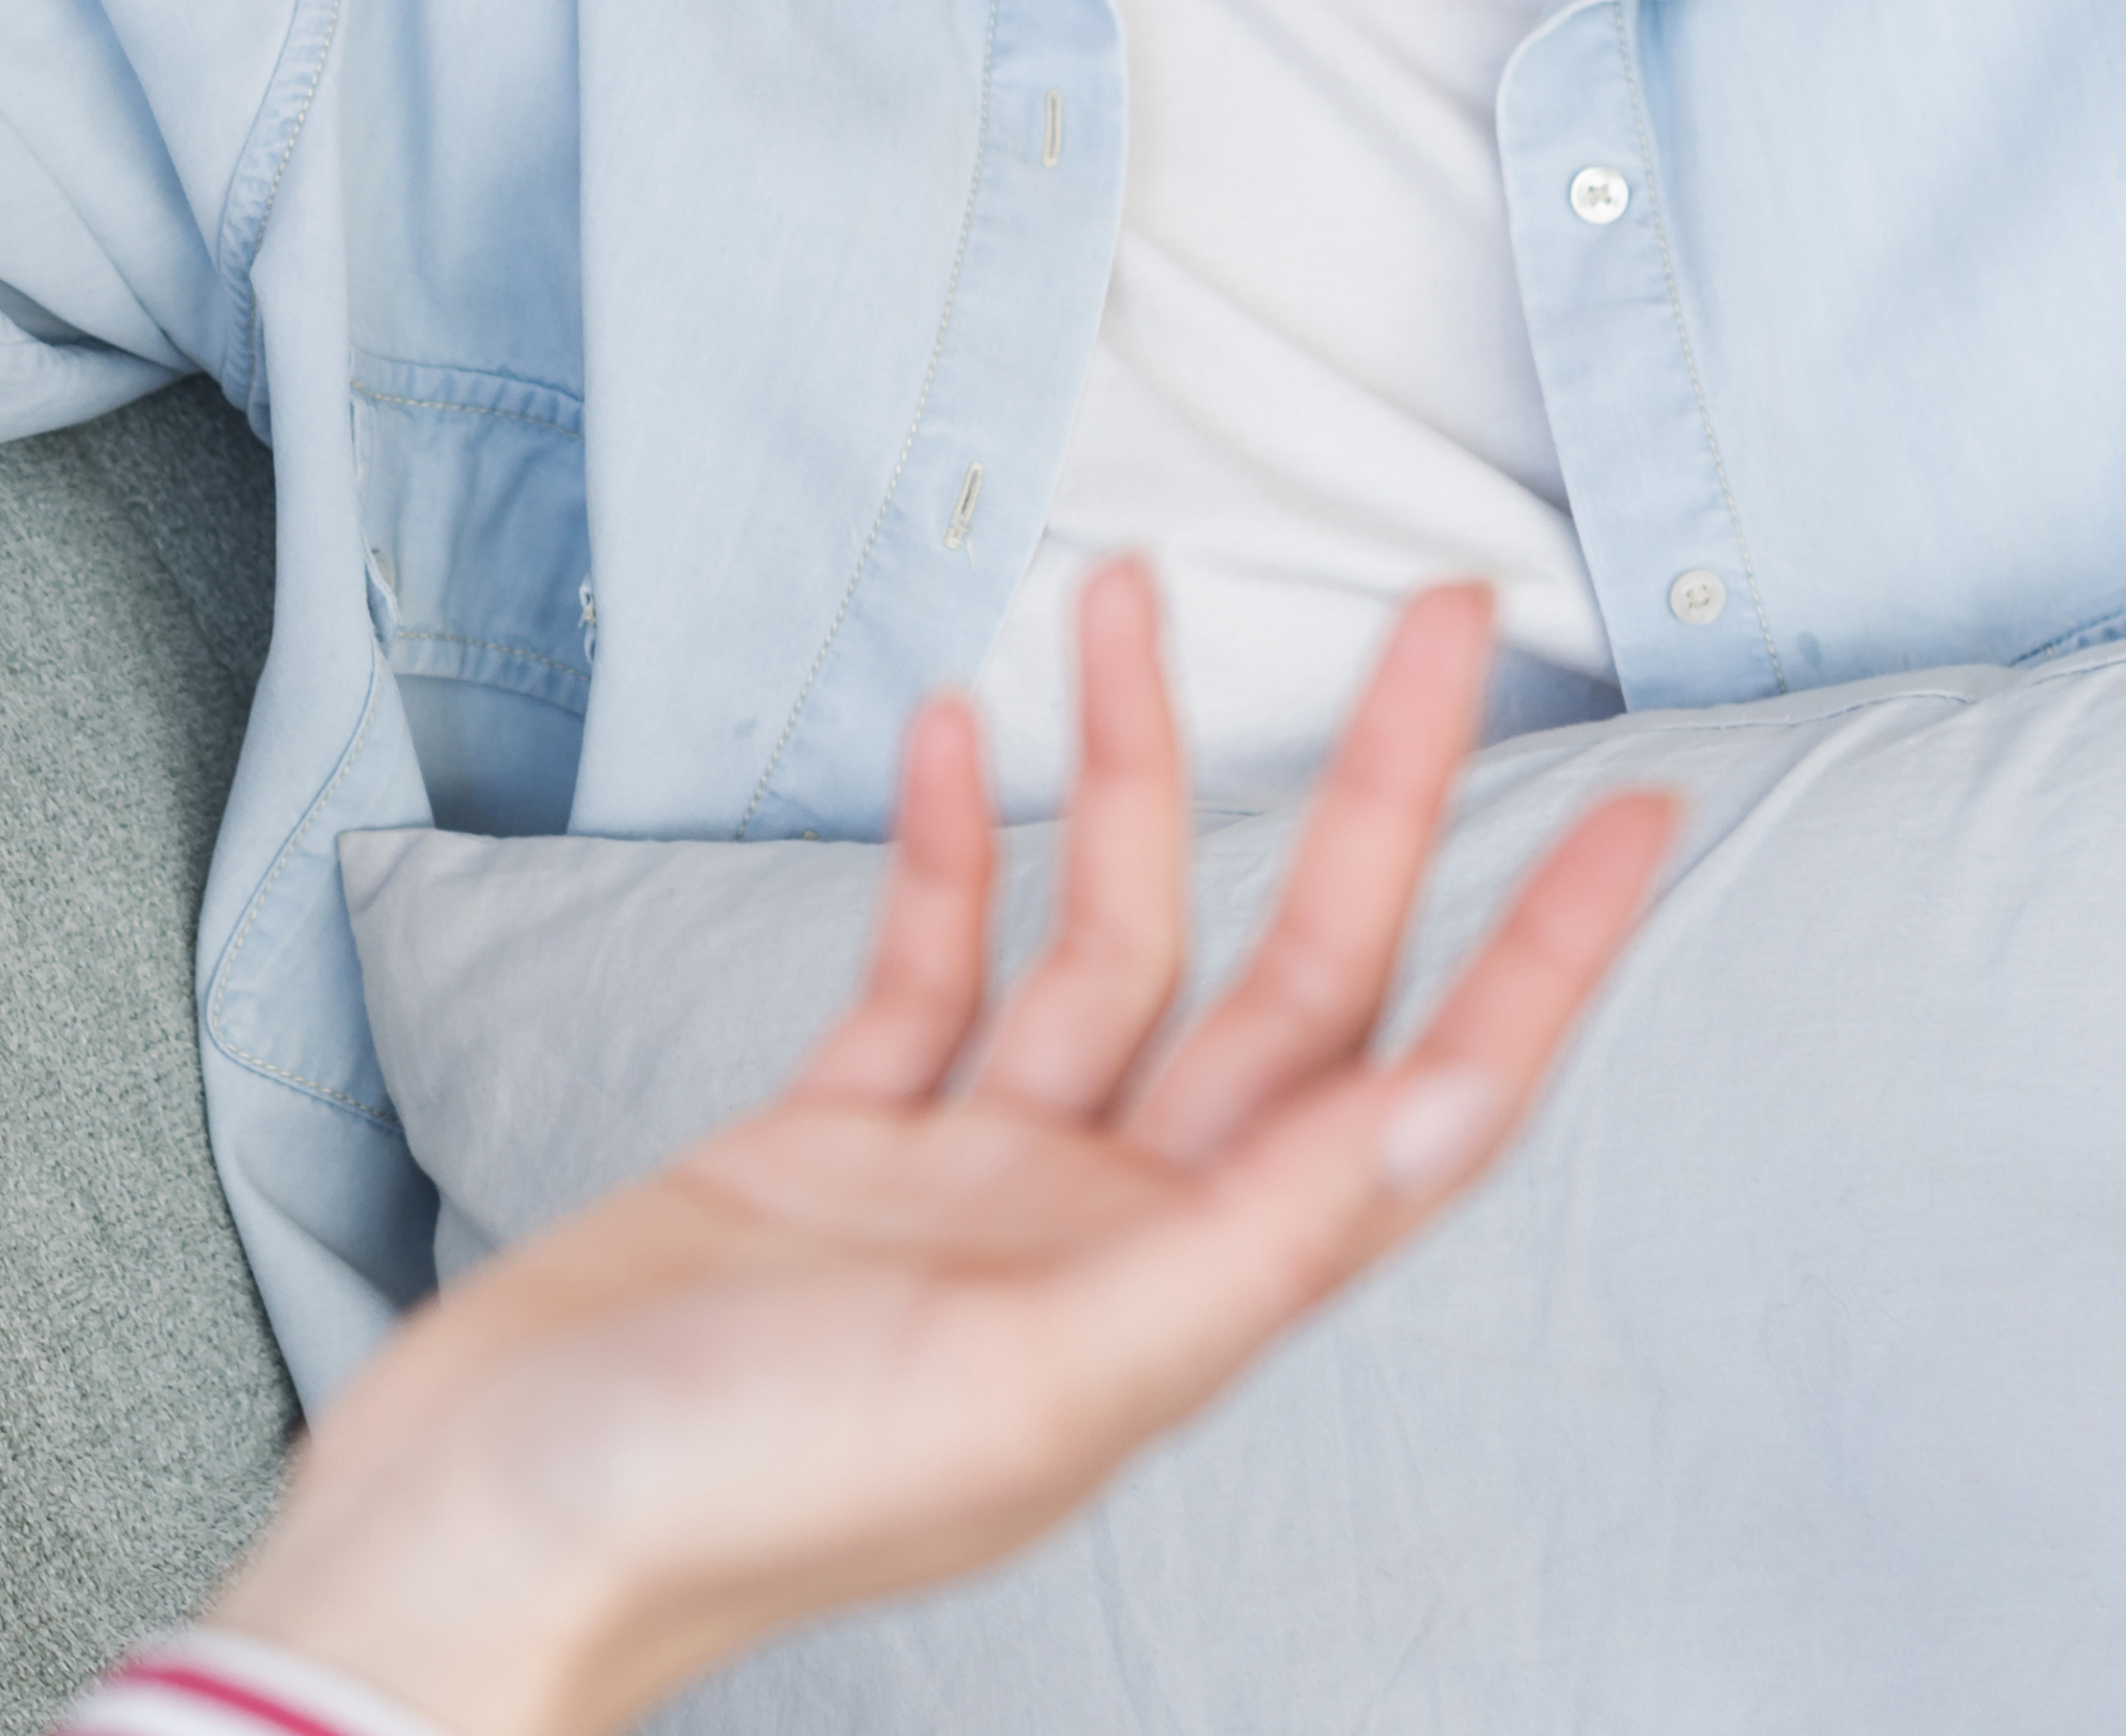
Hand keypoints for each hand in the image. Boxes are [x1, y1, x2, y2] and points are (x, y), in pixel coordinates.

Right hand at [205, 566, 1678, 1735]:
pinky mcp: (826, 1145)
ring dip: (1128, 770)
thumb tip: (1440, 1114)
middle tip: (1438, 616)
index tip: (1639, 812)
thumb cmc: (740, 1500)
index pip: (1415, 1096)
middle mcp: (1105, 1228)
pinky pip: (923, 966)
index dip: (1541, 961)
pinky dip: (941, 842)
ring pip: (1103, 935)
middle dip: (1374, 794)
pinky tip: (949, 730)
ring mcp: (968, 1182)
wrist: (486, 1529)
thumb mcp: (1022, 1382)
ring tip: (1134, 596)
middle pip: (1287, 973)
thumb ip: (1239, 1248)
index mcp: (1183, 1299)